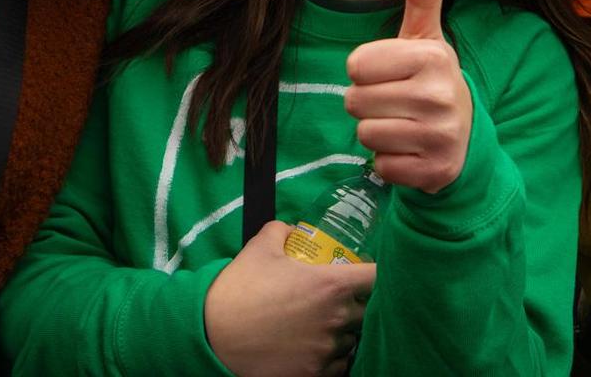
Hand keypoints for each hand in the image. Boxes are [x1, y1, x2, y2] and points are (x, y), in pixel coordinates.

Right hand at [202, 221, 376, 376]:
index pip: (378, 277)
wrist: (211, 334)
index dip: (379, 274)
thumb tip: (292, 229)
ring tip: (324, 325)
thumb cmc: (238, 290)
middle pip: (369, 311)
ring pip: (354, 340)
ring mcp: (326, 349)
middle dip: (358, 305)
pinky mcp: (314, 374)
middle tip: (341, 301)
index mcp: (331, 285)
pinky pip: (339, 366)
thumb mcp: (260, 248)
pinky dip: (333, 358)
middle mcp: (336, 318)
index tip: (371, 274)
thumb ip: (282, 231)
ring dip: (345, 332)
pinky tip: (316, 347)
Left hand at [343, 0, 472, 193]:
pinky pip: (382, 166)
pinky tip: (410, 150)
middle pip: (355, 102)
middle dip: (367, 104)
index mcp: (432, 57)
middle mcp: (439, 96)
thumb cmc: (430, 81)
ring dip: (377, 133)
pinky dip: (389, 162)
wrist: (465, 136)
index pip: (356, 66)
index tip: (388, 75)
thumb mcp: (427, 39)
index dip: (365, 72)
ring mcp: (440, 136)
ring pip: (366, 135)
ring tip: (402, 125)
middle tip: (395, 103)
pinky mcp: (435, 170)